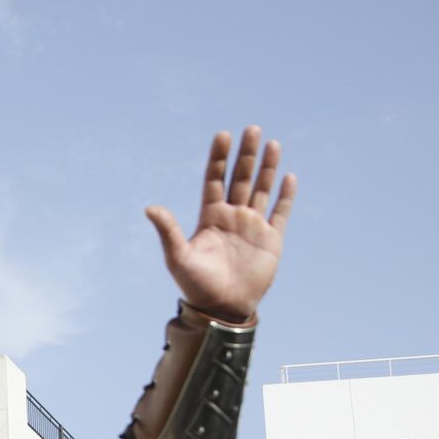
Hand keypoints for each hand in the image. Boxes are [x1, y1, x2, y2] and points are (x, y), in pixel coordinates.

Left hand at [146, 125, 295, 323]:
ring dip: (267, 168)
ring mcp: (252, 226)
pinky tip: (288, 177)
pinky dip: (284, 196)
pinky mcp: (271, 240)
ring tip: (272, 144)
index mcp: (210, 216)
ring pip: (261, 190)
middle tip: (252, 129)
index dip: (218, 158)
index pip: (214, 179)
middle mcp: (232, 216)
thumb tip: (150, 208)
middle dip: (246, 155)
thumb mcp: (178, 257)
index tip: (223, 135)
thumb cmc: (196, 285)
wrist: (222, 309)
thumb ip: (168, 231)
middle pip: (241, 178)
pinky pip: (279, 213)